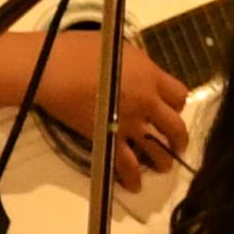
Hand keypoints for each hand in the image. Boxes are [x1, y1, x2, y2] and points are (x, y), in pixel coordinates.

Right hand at [36, 40, 189, 193]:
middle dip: (179, 138)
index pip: (179, 94)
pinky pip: (125, 162)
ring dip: (163, 160)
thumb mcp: (117, 47)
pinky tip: (134, 185)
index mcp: (151, 76)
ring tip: (163, 167)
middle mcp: (147, 101)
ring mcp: (129, 122)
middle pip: (175, 125)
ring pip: (156, 148)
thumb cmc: (80, 51)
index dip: (177, 103)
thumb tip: (135, 70)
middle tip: (177, 144)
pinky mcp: (108, 137)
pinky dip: (131, 176)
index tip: (170, 108)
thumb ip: (134, 64)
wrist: (54, 70)